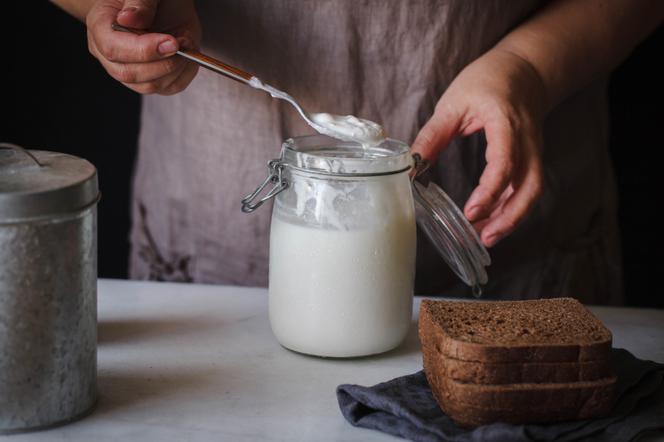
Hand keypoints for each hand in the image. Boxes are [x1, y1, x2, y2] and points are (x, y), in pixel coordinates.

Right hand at [86, 0, 200, 94]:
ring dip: (175, 68)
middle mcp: (109, 53)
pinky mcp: (151, 79)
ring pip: (149, 85)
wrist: (163, 4)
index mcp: (101, 26)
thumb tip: (128, 18)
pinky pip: (168, 88)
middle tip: (182, 43)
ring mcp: (129, 69)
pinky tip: (188, 55)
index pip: (113, 48)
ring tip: (186, 43)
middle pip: (129, 73)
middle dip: (162, 63)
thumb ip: (139, 2)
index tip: (171, 41)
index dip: (143, 49)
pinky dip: (184, 74)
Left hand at [411, 48, 544, 247]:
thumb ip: (432, 136)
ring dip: (511, 218)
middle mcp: (527, 140)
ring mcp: (534, 150)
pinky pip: (527, 187)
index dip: (490, 191)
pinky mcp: (532, 157)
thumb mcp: (453, 103)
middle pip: (530, 187)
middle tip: (483, 237)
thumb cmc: (488, 79)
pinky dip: (511, 207)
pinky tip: (491, 220)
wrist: (526, 67)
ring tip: (486, 238)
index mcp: (505, 122)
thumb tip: (411, 167)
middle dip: (509, 217)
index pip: (505, 163)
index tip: (472, 211)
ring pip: (532, 191)